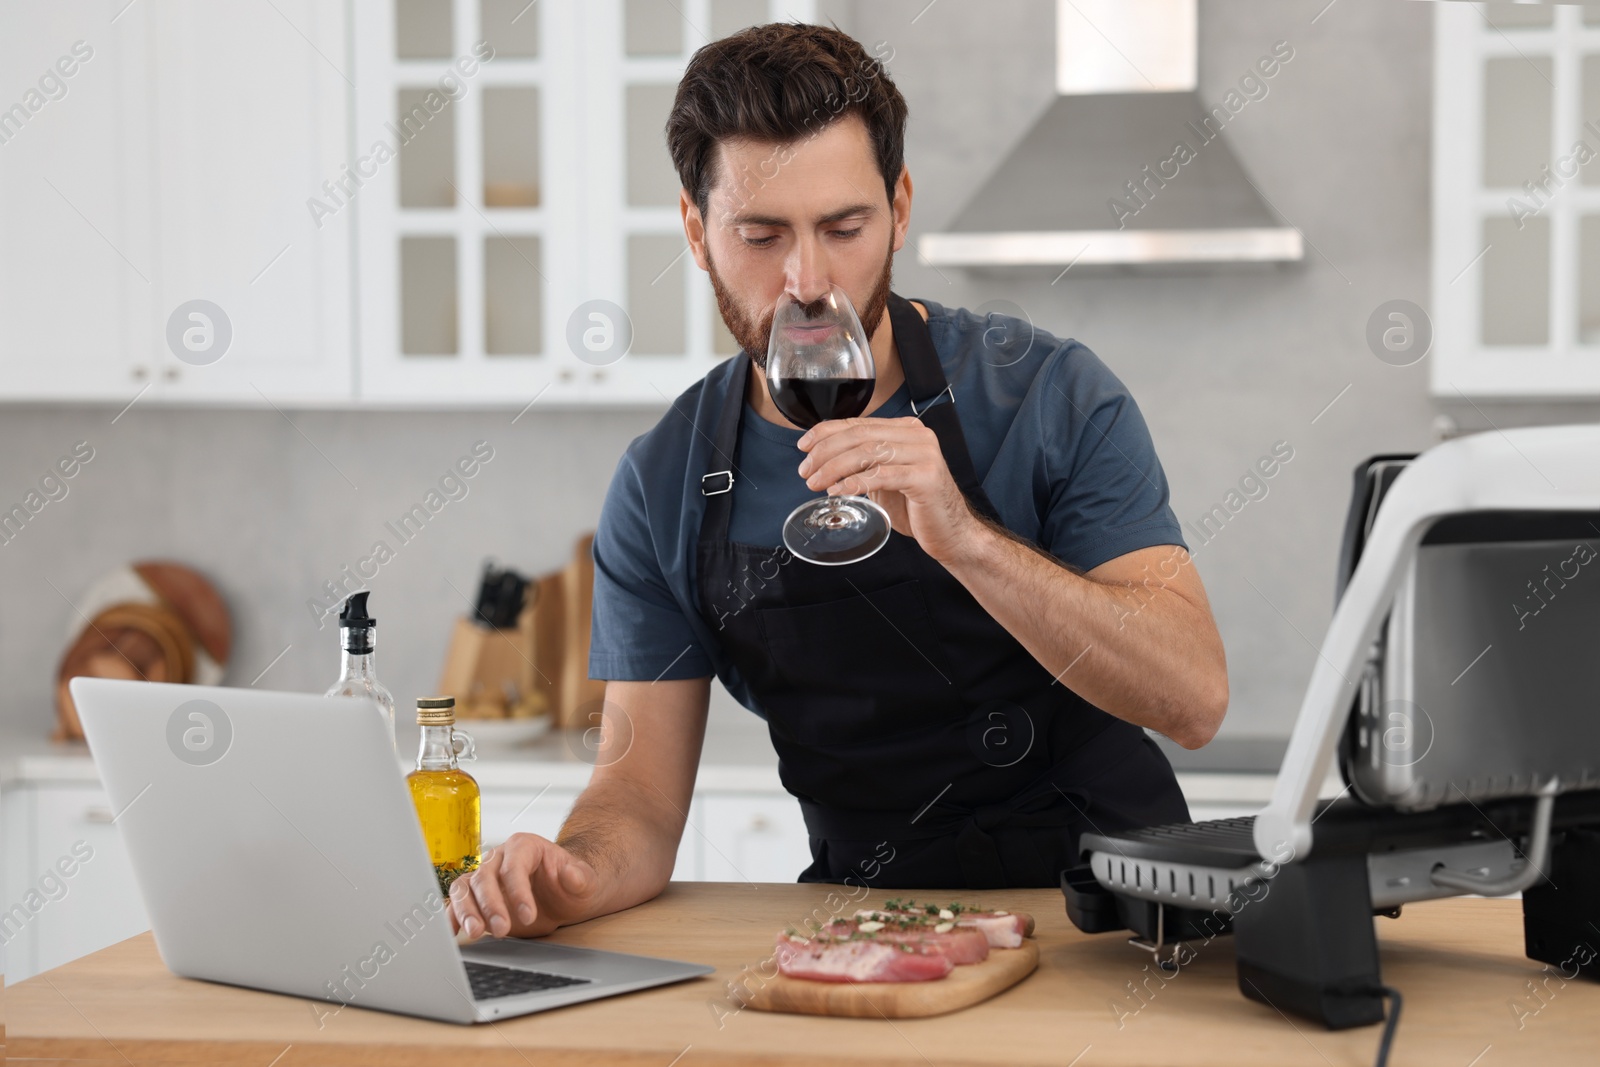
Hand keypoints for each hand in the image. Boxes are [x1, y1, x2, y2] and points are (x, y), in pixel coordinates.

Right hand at [448, 833, 598, 939]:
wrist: (564, 895)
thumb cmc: (572, 884)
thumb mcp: (585, 881)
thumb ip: (579, 877)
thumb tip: (571, 873)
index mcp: (524, 846)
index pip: (514, 866)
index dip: (518, 891)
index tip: (528, 915)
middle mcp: (499, 859)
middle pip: (484, 877)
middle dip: (490, 904)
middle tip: (501, 930)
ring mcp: (485, 878)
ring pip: (464, 888)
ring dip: (466, 911)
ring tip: (475, 932)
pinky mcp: (477, 899)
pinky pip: (458, 903)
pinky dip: (453, 916)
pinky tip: (454, 931)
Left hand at [796, 416, 979, 563]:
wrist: (951, 533)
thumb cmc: (916, 508)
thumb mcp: (884, 478)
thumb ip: (862, 462)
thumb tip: (822, 458)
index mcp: (907, 429)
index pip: (859, 423)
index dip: (826, 432)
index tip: (803, 446)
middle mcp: (918, 436)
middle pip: (860, 435)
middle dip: (826, 451)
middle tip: (805, 470)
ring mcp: (925, 454)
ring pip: (868, 452)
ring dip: (834, 467)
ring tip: (815, 483)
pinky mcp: (926, 477)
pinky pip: (882, 475)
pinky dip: (855, 482)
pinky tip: (837, 490)